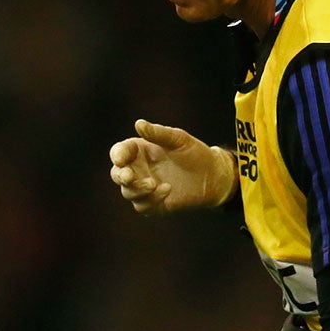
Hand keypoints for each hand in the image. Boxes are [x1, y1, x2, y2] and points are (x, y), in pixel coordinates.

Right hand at [107, 119, 235, 214]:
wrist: (212, 176)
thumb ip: (158, 133)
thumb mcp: (178, 139)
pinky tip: (168, 190)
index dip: (118, 155)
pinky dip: (152, 199)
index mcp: (139, 151)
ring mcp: (144, 188)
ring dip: (137, 189)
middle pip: (117, 174)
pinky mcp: (153, 205)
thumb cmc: (194, 153)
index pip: (120, 152)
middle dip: (121, 176)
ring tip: (154, 183)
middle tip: (129, 176)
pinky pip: (142, 206)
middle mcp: (138, 170)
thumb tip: (138, 124)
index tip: (121, 159)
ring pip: (128, 193)